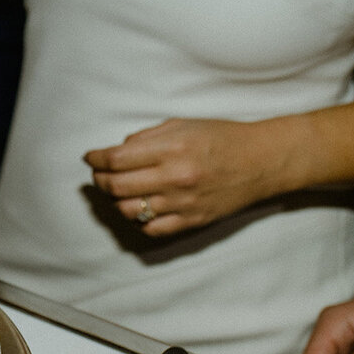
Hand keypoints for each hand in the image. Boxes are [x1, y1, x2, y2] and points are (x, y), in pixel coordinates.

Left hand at [83, 118, 285, 235]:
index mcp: (172, 149)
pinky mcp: (193, 220)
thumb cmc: (222, 138)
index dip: (96, 159)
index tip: (90, 157)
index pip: (116, 159)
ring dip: (115, 201)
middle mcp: (175, 177)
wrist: (262, 161)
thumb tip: (116, 151)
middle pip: (116, 187)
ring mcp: (183, 203)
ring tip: (117, 191)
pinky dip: (138, 220)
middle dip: (99, 180)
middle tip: (98, 175)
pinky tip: (139, 207)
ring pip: (129, 210)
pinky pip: (152, 228)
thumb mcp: (182, 125)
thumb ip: (146, 138)